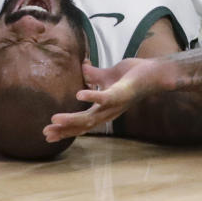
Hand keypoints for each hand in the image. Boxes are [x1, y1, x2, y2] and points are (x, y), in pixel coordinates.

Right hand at [43, 58, 157, 141]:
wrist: (155, 72)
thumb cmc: (133, 75)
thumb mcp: (108, 75)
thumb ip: (94, 75)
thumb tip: (82, 68)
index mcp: (103, 109)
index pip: (82, 123)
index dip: (65, 129)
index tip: (48, 133)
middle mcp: (108, 112)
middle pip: (83, 125)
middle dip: (64, 130)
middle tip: (46, 133)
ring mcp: (115, 105)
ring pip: (90, 117)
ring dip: (72, 119)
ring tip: (55, 119)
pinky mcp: (121, 94)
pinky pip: (105, 98)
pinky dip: (92, 97)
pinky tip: (78, 96)